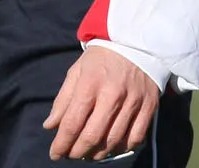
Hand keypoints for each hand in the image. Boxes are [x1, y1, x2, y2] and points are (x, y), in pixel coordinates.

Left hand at [44, 47, 159, 161]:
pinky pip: (135, 137)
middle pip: (92, 135)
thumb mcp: (77, 71)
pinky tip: (112, 146)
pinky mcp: (149, 106)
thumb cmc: (101, 58)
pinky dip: (122, 147)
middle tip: (71, 155)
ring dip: (98, 153)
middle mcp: (112, 94)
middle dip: (78, 152)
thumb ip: (63, 100)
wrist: (136, 42)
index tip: (55, 153)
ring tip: (89, 154)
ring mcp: (132, 102)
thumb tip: (50, 126)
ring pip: (113, 140)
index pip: (72, 122)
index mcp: (90, 83)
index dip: (62, 143)